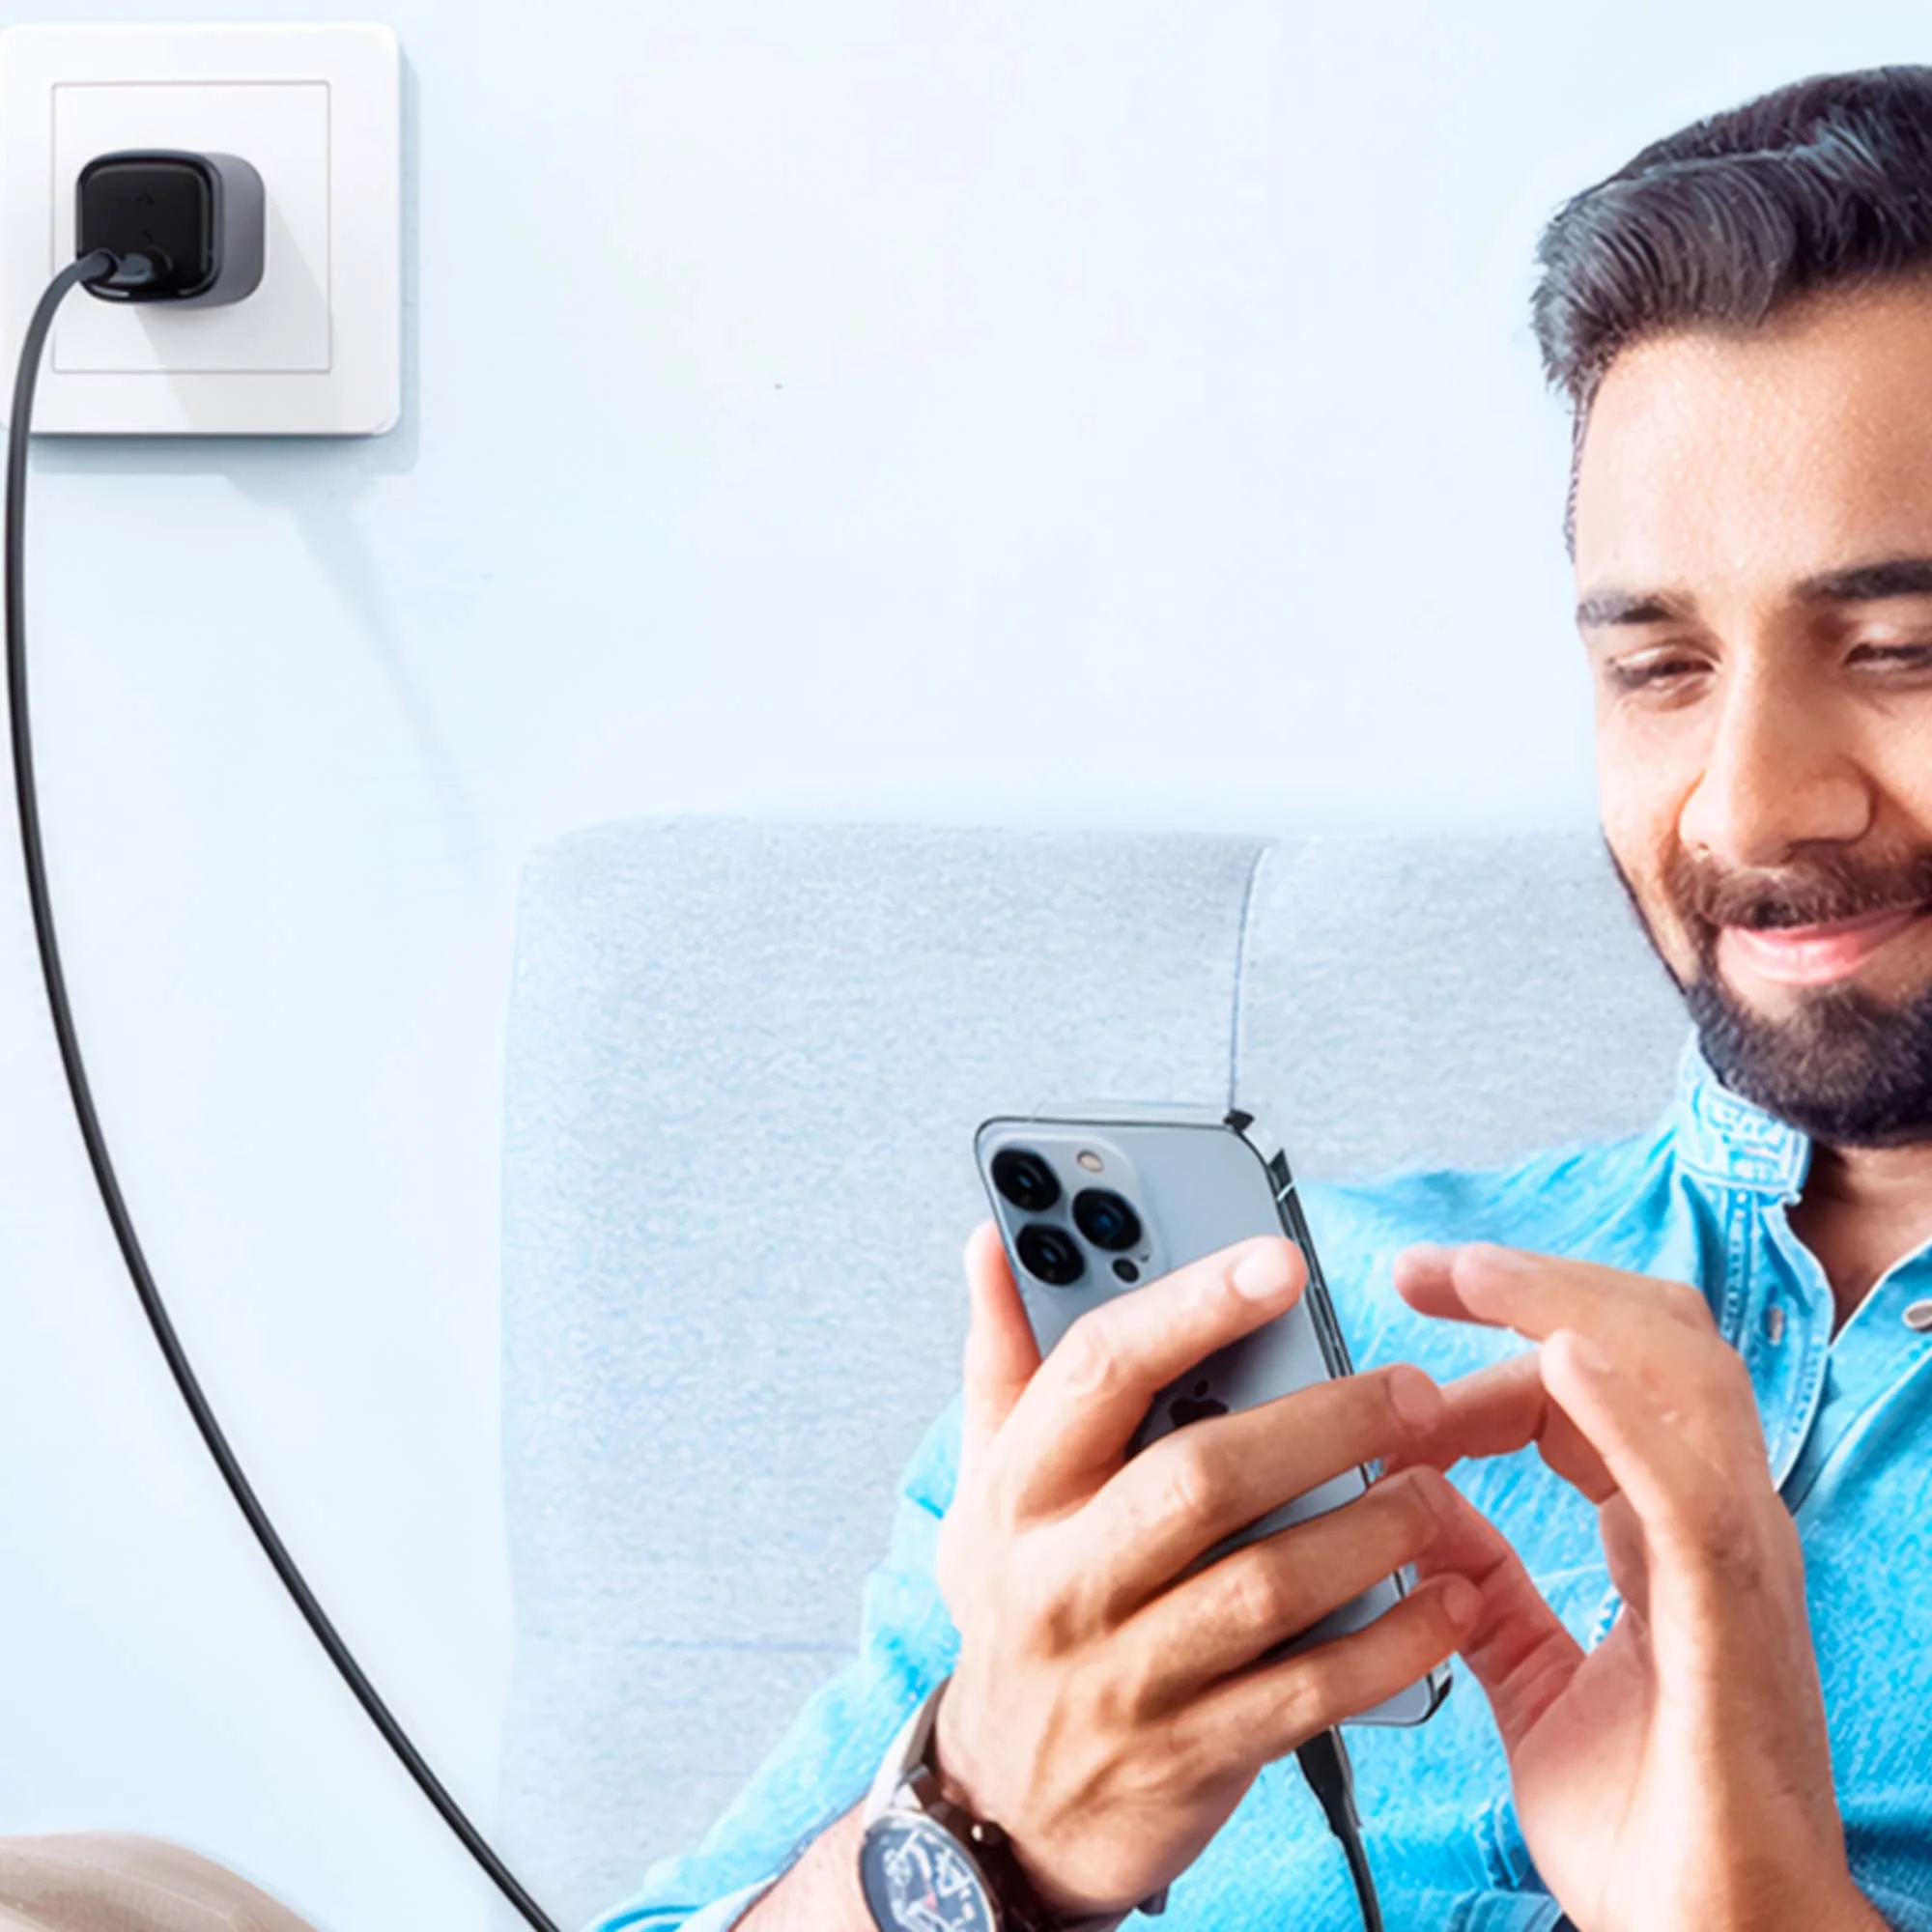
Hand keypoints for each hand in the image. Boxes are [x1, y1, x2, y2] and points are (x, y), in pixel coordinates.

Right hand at [931, 1223, 1479, 1919]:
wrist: (1009, 1804)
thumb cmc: (1019, 1607)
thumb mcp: (988, 1484)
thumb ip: (1002, 1360)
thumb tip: (992, 1240)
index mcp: (1019, 1489)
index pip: (1100, 1371)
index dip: (1190, 1307)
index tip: (1279, 1261)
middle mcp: (1064, 1576)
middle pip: (1199, 1475)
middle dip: (1318, 1423)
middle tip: (1410, 1391)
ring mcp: (1127, 1671)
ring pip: (1263, 1585)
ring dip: (1366, 1531)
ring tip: (1437, 1488)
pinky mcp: (1191, 1752)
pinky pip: (1306, 1694)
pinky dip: (1389, 1645)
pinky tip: (1448, 1601)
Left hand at [1386, 1243, 1875, 1931]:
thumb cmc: (1648, 1826)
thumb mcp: (1534, 1675)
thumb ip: (1485, 1583)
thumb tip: (1417, 1500)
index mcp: (1671, 1535)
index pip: (1598, 1386)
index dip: (1505, 1340)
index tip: (1408, 1329)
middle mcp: (1714, 1530)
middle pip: (1656, 1347)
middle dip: (1540, 1286)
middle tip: (1426, 1269)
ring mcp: (1731, 1571)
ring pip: (1684, 1384)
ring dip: (1571, 1312)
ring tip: (1476, 1277)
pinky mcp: (1728, 1629)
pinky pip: (1690, 1493)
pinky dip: (1627, 1416)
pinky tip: (1558, 1364)